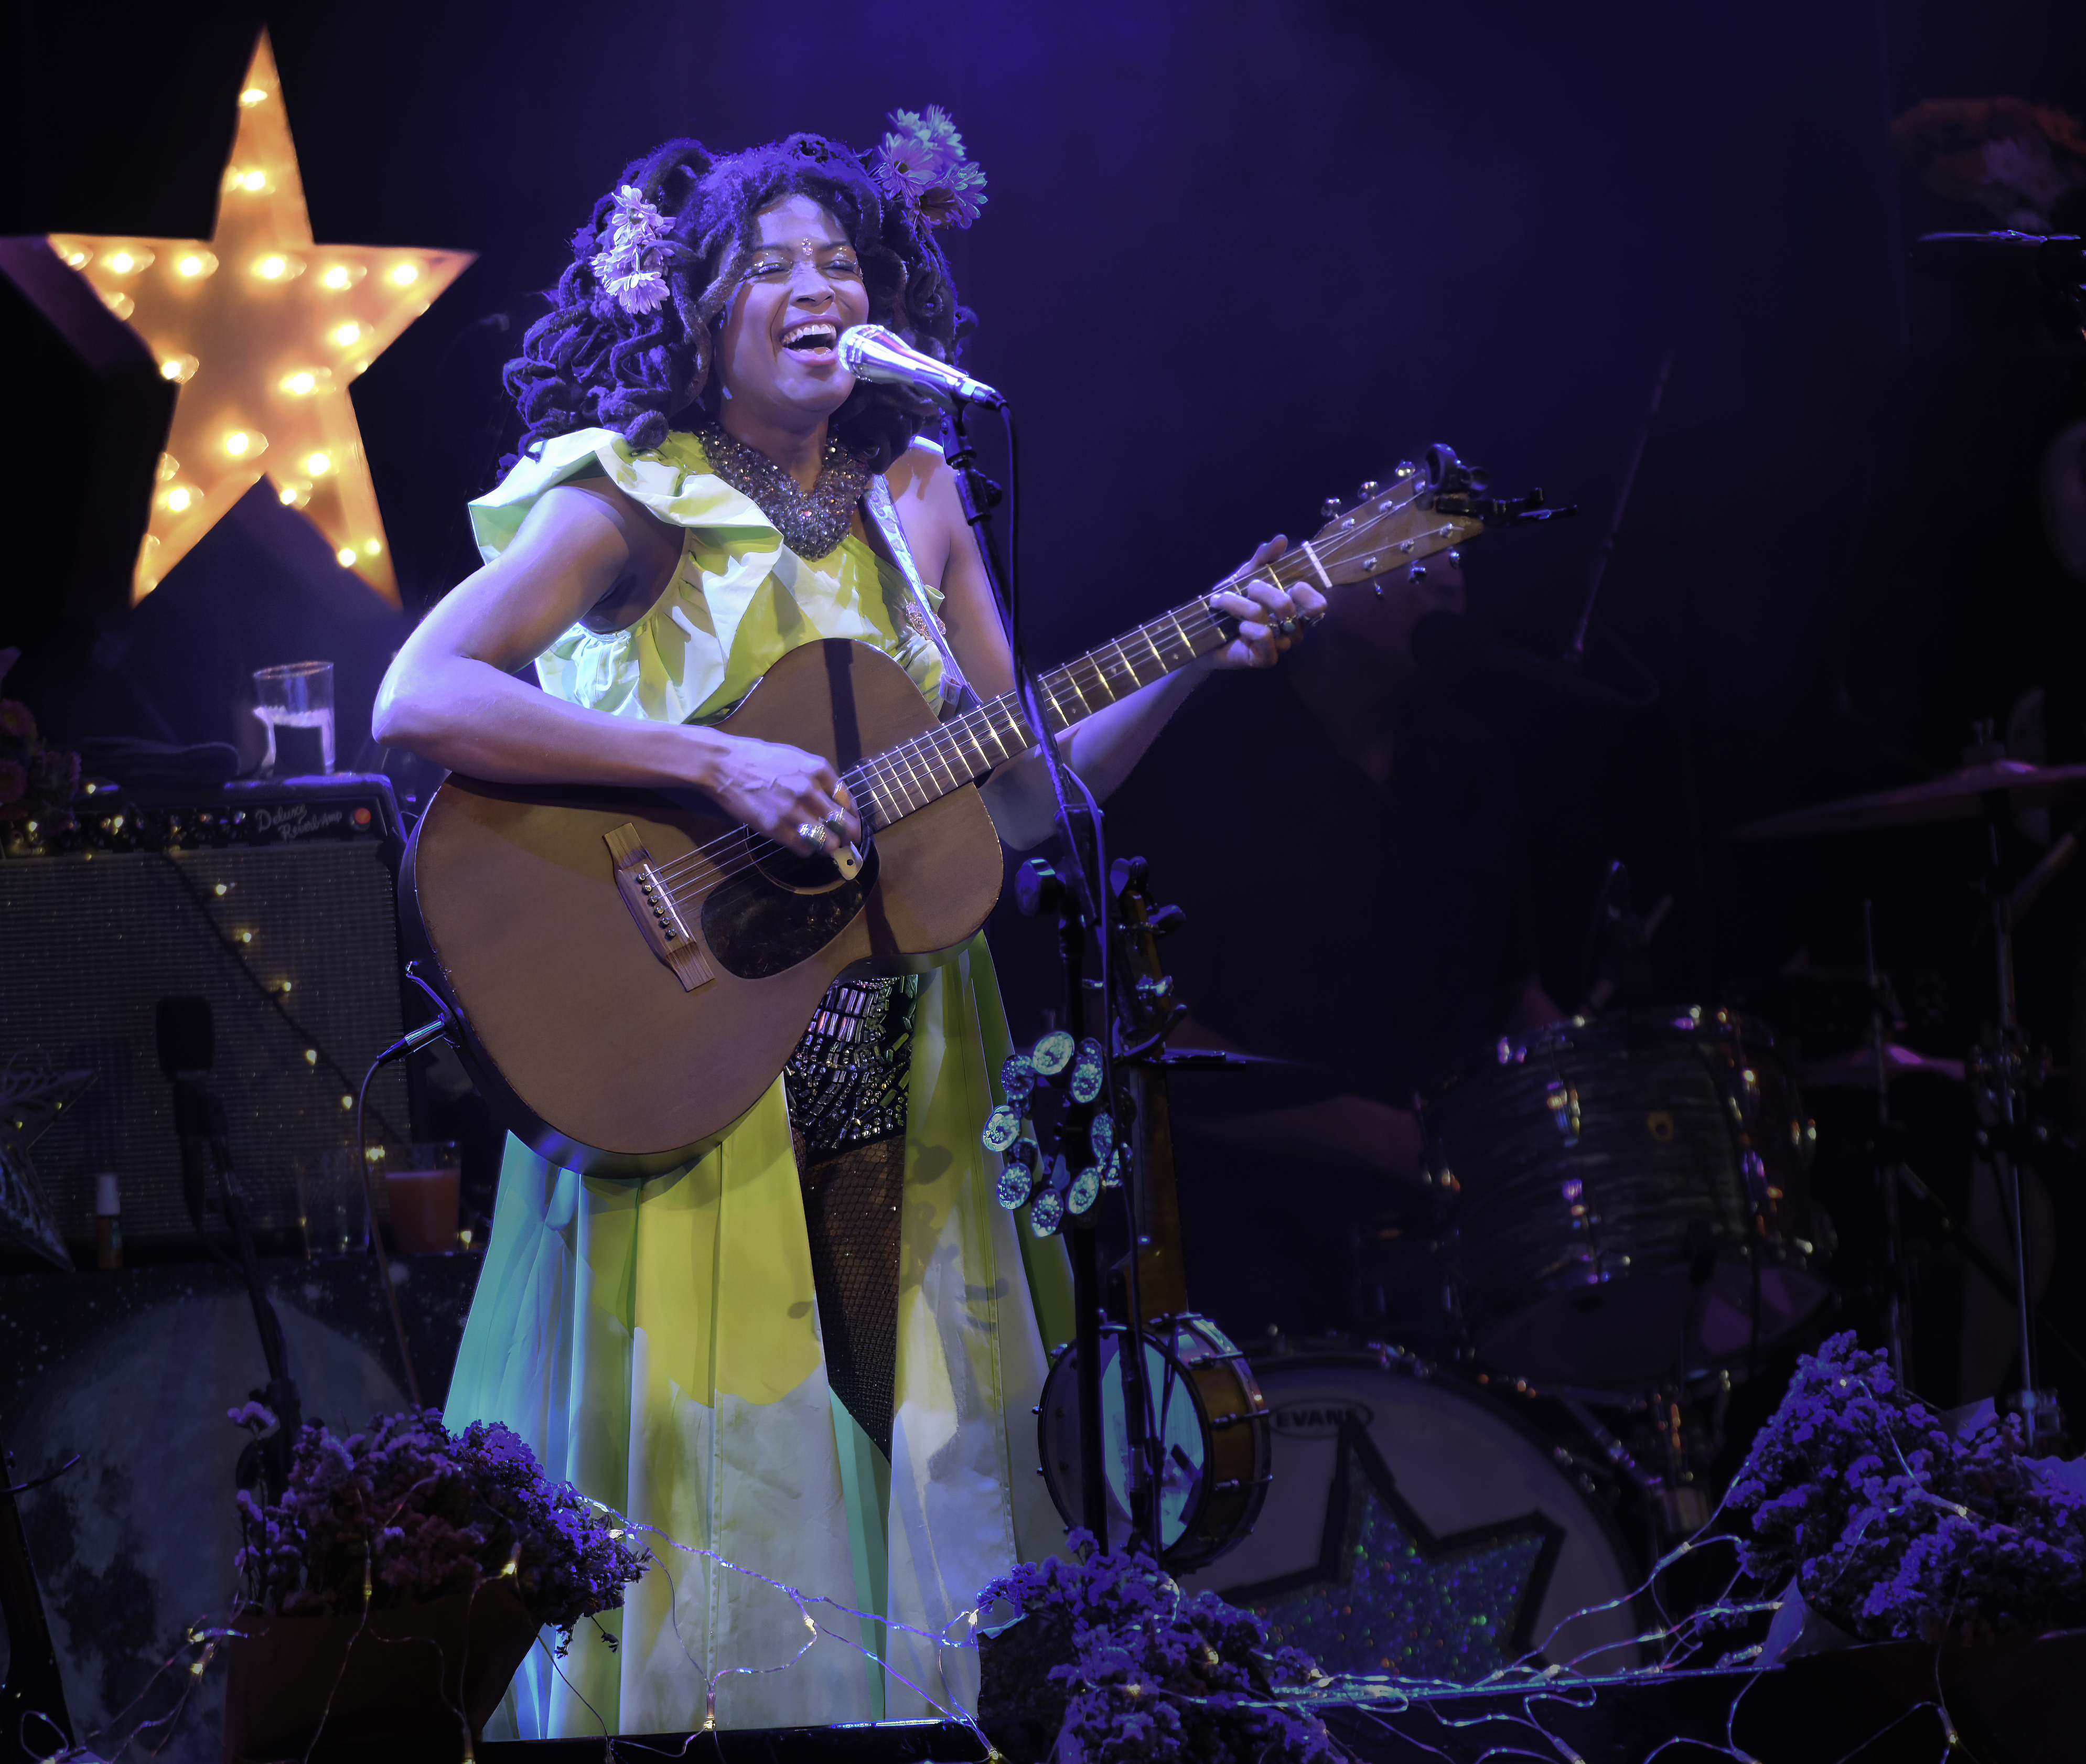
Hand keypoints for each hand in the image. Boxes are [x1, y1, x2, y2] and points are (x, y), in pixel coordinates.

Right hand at [703, 734, 861, 855]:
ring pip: (827, 842)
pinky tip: (804, 844)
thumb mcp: (797, 759)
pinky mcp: (776, 829)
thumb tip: (838, 800)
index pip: (848, 801)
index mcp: (818, 771)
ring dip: (830, 847)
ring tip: (827, 847)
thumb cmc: (760, 760)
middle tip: (848, 843)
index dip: (853, 817)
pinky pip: (804, 848)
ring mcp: (793, 811)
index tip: (852, 823)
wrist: (725, 765)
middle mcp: (809, 790)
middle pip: (844, 825)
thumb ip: (820, 778)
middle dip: (849, 837)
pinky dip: (808, 850)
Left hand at [1196, 536, 1325, 670]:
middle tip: (1246, 588)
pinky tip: (1236, 627)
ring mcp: (1281, 646)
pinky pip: (1264, 637)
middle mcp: (1293, 629)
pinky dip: (1247, 627)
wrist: (1202, 634)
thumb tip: (1280, 539)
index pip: (1318, 604)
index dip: (1305, 591)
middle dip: (1263, 591)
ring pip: (1270, 620)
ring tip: (1220, 601)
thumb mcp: (1244, 577)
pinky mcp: (1266, 659)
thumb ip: (1263, 559)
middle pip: (1289, 607)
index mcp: (1295, 609)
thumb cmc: (1228, 606)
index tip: (1284, 582)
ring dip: (1240, 606)